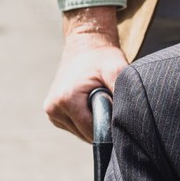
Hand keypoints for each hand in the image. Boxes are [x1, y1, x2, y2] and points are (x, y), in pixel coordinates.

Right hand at [45, 6, 128, 139]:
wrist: (86, 45)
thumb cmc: (103, 58)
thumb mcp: (117, 70)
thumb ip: (122, 93)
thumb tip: (127, 118)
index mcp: (66, 100)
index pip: (93, 132)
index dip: (111, 128)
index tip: (121, 115)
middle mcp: (54, 108)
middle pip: (87, 134)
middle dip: (103, 124)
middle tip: (110, 102)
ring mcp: (51, 112)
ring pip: (82, 132)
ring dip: (95, 122)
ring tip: (100, 100)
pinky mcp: (53, 113)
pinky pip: (76, 127)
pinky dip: (87, 119)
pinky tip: (91, 102)